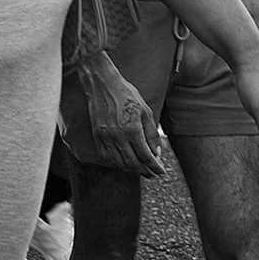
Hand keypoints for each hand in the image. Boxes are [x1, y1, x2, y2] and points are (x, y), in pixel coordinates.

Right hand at [76, 50, 164, 176]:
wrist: (102, 84)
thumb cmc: (126, 94)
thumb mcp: (146, 111)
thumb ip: (151, 133)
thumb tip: (156, 152)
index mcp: (132, 129)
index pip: (146, 156)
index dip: (155, 167)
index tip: (161, 171)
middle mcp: (118, 136)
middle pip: (133, 163)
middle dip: (145, 171)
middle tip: (153, 174)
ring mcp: (106, 137)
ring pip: (119, 163)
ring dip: (131, 170)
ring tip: (140, 171)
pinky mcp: (97, 136)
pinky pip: (107, 156)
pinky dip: (116, 163)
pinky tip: (123, 163)